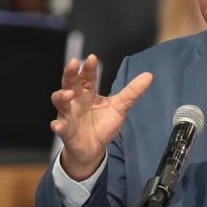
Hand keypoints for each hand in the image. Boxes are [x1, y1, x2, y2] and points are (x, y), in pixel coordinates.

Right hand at [50, 54, 151, 179]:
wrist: (94, 148)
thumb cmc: (102, 124)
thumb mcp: (119, 107)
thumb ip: (132, 92)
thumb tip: (149, 75)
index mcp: (88, 92)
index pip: (87, 77)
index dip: (89, 68)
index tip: (92, 58)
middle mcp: (76, 100)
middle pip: (69, 83)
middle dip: (70, 73)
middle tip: (73, 64)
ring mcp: (68, 114)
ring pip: (59, 101)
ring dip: (61, 96)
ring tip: (68, 94)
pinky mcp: (65, 130)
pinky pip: (58, 126)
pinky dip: (57, 125)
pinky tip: (58, 125)